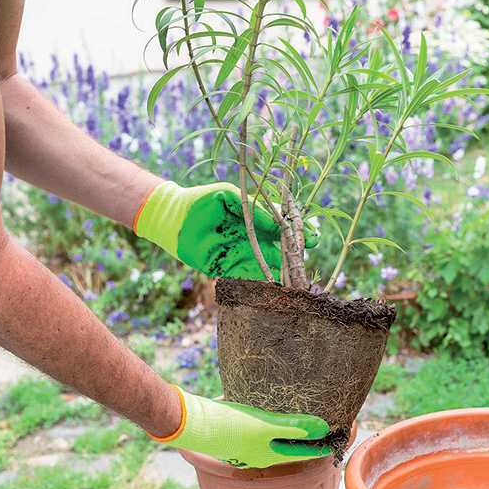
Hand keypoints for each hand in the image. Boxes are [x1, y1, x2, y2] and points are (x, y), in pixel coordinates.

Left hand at [134, 181, 315, 279]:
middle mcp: (254, 240)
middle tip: (306, 269)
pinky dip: (257, 285)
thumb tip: (277, 224)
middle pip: (281, 253)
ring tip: (292, 285)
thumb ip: (254, 209)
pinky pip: (245, 279)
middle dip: (294, 262)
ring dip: (279, 277)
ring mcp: (242, 255)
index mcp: (258, 221)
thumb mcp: (231, 197)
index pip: (285, 230)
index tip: (313, 241)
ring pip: (266, 269)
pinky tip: (269, 290)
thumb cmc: (204, 201)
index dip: (300, 236)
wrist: (176, 217)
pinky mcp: (227, 269)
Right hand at [150, 385, 331, 468]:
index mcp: (268, 455)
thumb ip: (293, 427)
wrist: (188, 421)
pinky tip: (274, 409)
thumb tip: (322, 429)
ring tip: (305, 418)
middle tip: (327, 427)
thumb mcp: (263, 426)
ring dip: (291, 430)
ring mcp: (245, 444)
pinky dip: (273, 422)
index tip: (338, 439)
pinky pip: (260, 428)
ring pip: (275, 438)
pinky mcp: (234, 430)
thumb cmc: (226, 426)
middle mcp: (258, 454)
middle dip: (308, 438)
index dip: (321, 445)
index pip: (303, 452)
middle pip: (291, 446)